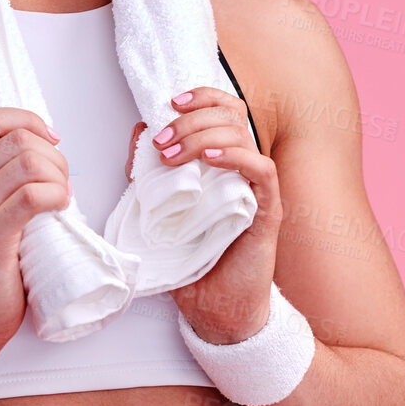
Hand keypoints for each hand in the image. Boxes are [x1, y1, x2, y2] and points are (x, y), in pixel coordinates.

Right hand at [0, 107, 71, 350]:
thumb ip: (3, 176)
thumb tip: (47, 149)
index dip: (28, 121)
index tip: (51, 142)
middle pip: (19, 140)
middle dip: (54, 157)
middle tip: (61, 185)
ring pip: (29, 162)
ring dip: (58, 177)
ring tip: (61, 199)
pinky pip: (33, 194)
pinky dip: (56, 196)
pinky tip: (60, 209)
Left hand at [125, 86, 281, 344]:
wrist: (213, 308)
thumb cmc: (189, 259)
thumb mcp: (157, 209)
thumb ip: (148, 173)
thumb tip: (138, 132)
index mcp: (222, 162)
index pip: (225, 110)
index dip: (202, 97)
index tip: (171, 103)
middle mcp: (243, 169)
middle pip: (232, 116)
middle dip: (192, 120)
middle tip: (162, 141)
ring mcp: (256, 189)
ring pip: (243, 137)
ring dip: (203, 137)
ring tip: (173, 155)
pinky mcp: (266, 212)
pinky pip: (262, 171)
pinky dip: (235, 157)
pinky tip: (208, 160)